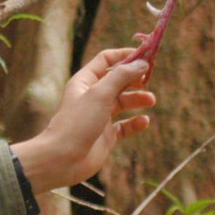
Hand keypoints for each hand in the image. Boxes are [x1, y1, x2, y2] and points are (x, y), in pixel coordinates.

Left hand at [10, 48, 154, 193]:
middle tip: (150, 79)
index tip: (146, 55)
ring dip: (138, 99)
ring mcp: (100, 116)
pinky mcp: (106, 135)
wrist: (63, 159)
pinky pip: (125, 126)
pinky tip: (144, 122)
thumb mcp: (100, 94)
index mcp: (85, 81)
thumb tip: (142, 63)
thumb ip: (122, 76)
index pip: (107, 60)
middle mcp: (93, 96)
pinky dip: (136, 123)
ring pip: (124, 102)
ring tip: (151, 100)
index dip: (125, 55)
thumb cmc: (77, 122)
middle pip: (118, 80)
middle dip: (135, 78)